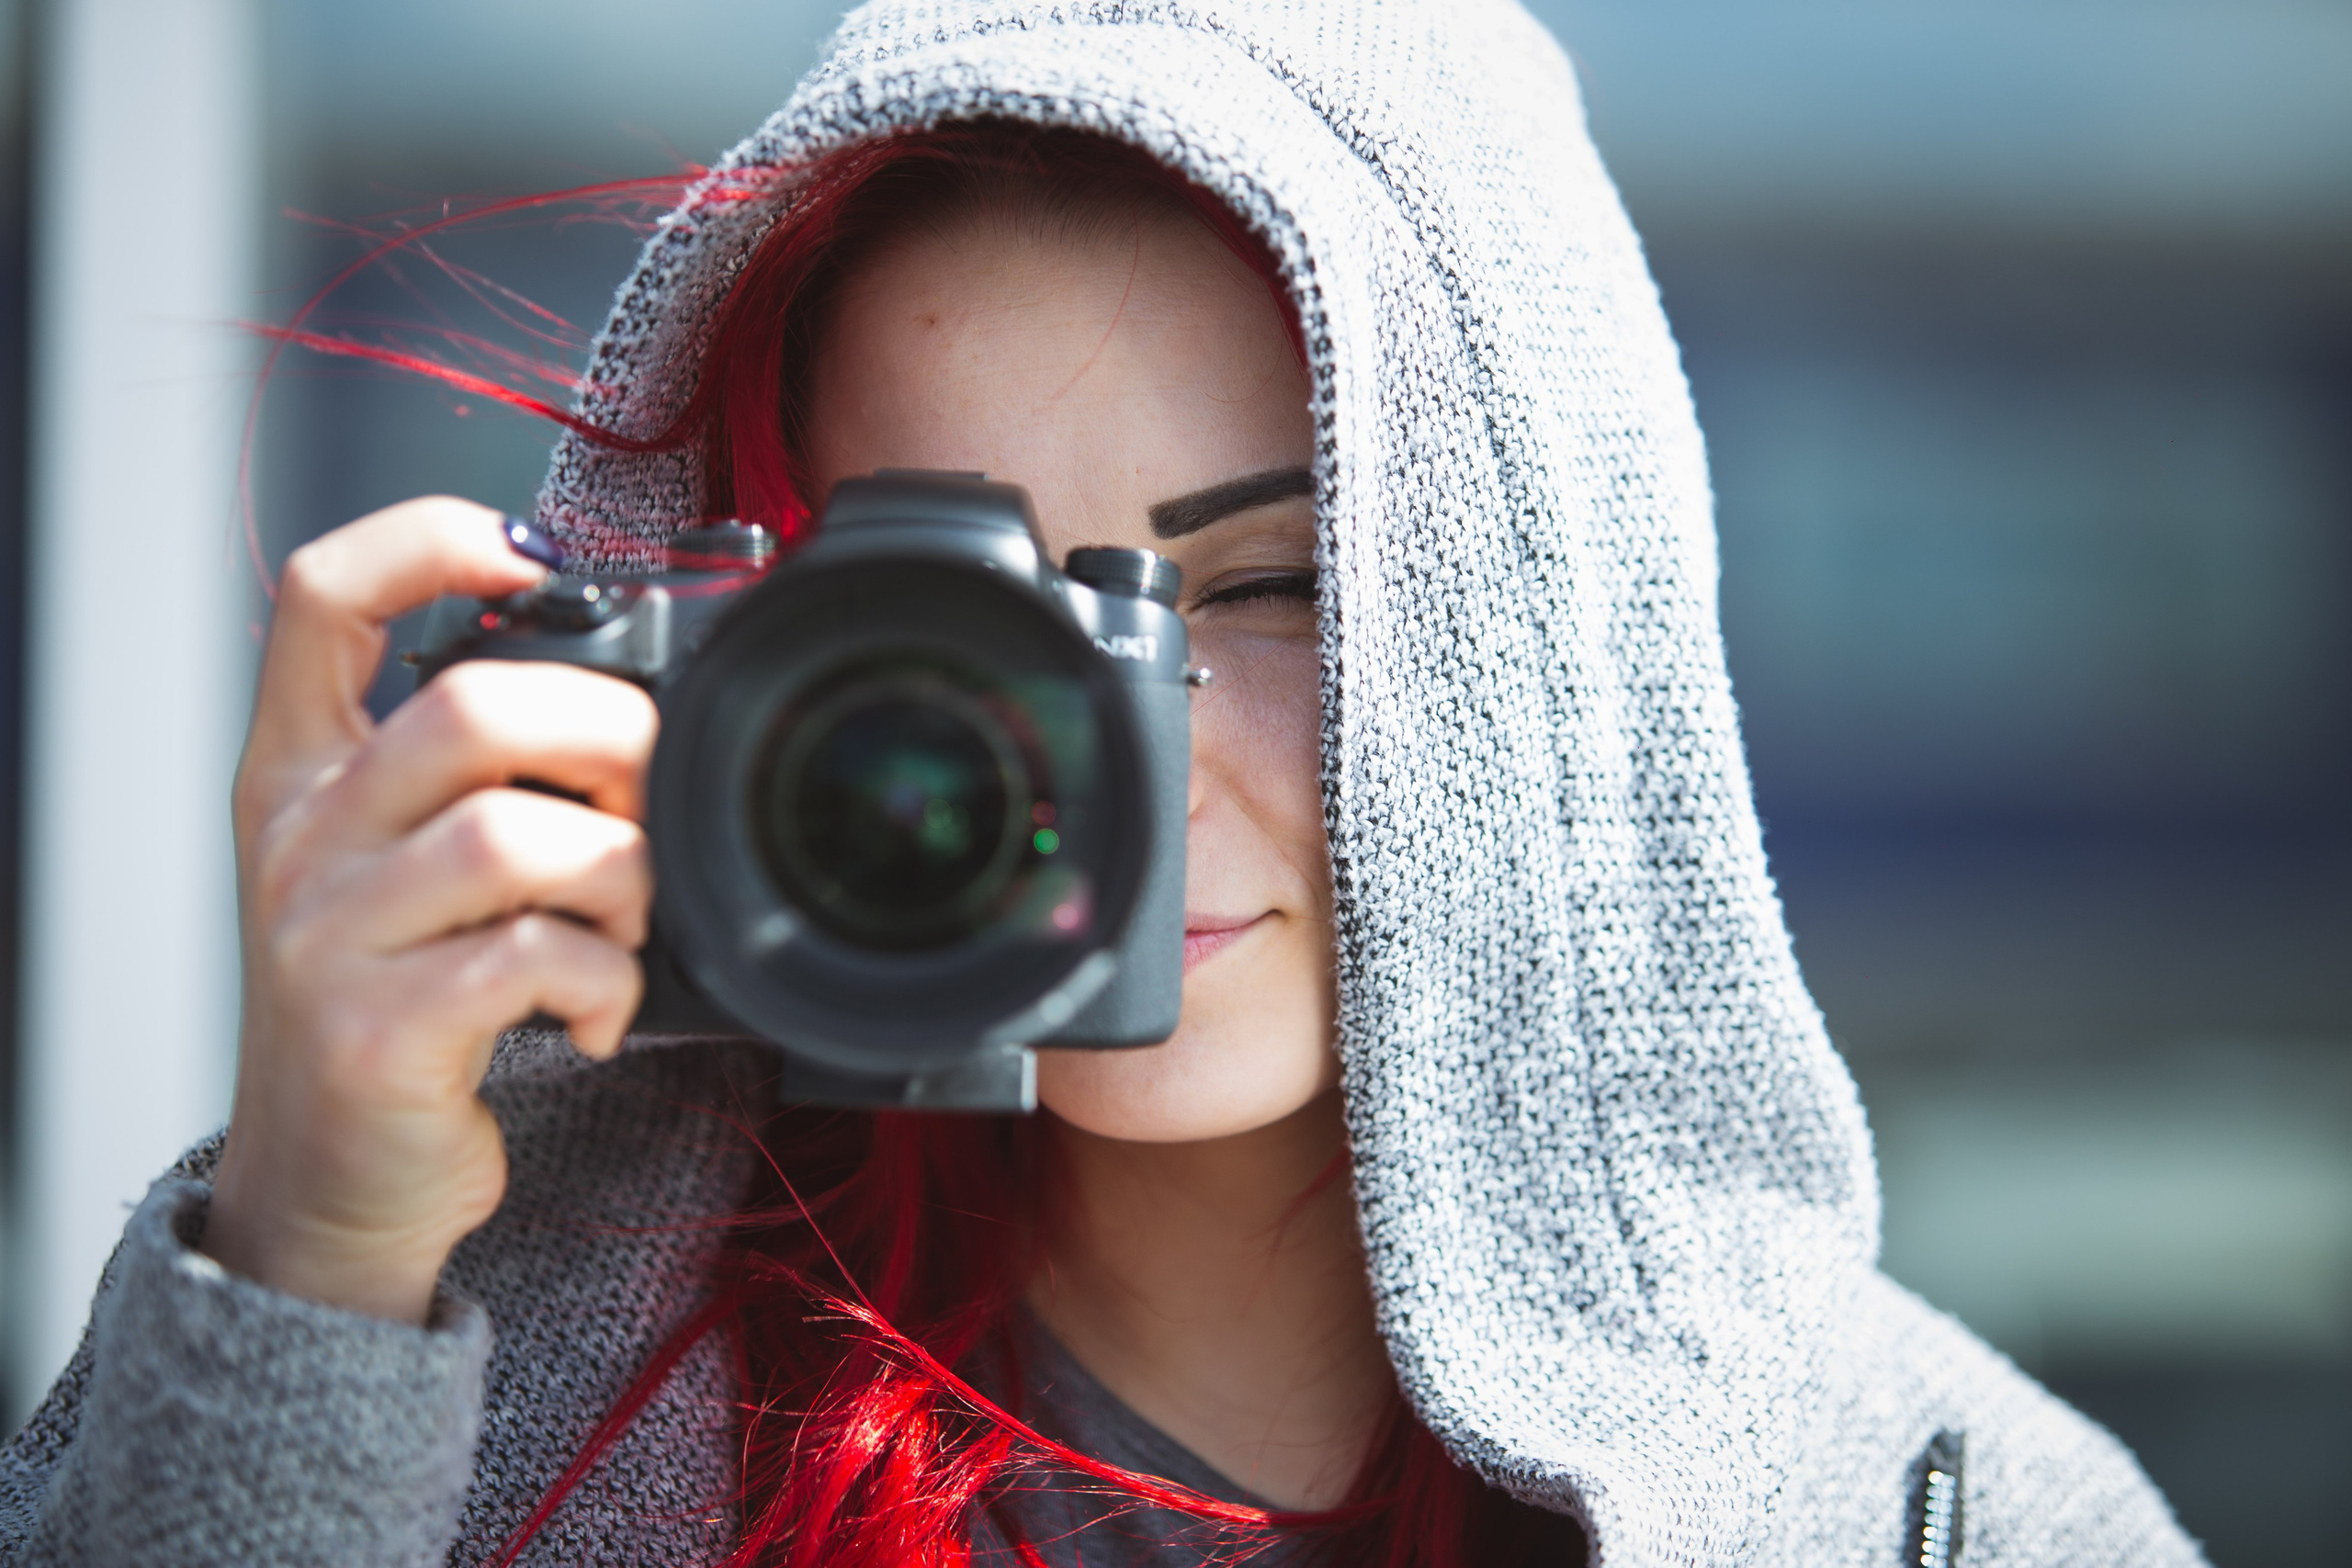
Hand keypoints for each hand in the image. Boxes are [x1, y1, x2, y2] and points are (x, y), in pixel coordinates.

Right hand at [203, 498, 656, 1322]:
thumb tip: (632, 717)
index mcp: (302, 773)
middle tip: (645, 804)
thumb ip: (471, 784)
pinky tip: (595, 1013)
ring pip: (514, 835)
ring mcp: (327, 936)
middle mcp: (299, 838)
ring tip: (624, 927)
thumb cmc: (394, 1009)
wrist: (328, 1185)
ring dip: (621, 878)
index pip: (322, 596)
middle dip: (607, 736)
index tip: (529, 558)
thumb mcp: (396, 872)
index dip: (427, 540)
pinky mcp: (376, 1033)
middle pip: (467, 706)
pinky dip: (605, 983)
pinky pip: (531, 959)